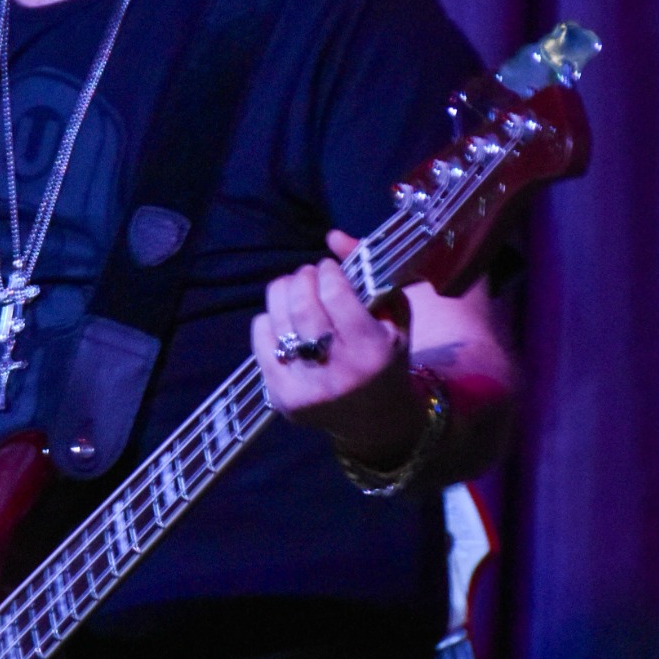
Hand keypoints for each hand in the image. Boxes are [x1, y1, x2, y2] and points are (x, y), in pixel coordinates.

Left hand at [251, 230, 425, 466]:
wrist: (377, 422)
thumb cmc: (388, 360)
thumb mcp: (396, 317)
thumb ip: (372, 272)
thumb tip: (334, 236)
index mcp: (373, 350)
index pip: (337, 295)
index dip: (327, 272)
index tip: (327, 267)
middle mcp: (338, 372)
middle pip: (302, 306)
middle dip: (301, 279)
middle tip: (306, 274)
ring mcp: (307, 389)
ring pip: (277, 322)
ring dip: (281, 294)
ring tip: (292, 289)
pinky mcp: (283, 400)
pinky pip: (262, 345)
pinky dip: (267, 323)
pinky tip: (281, 319)